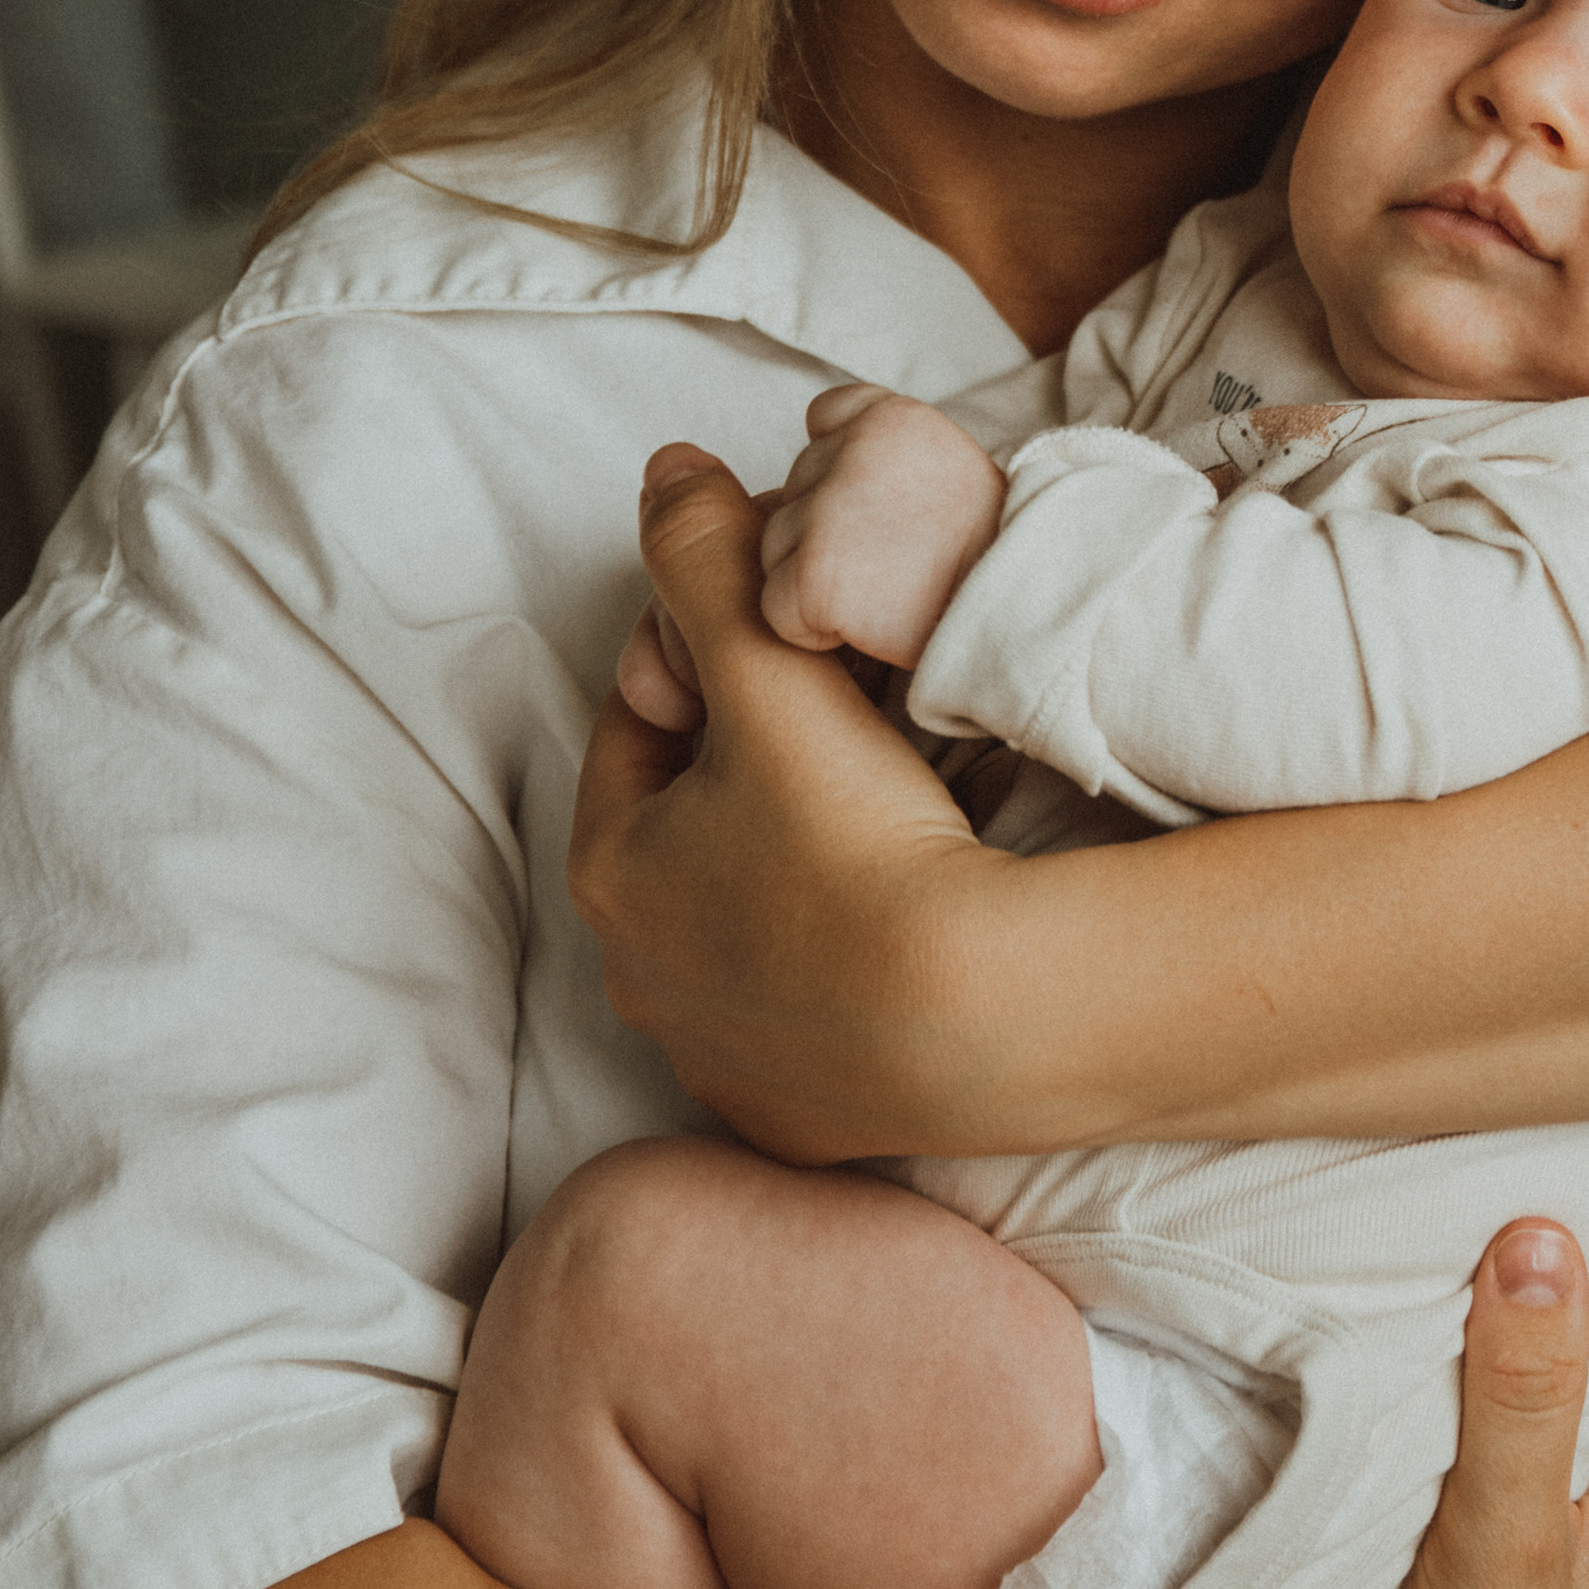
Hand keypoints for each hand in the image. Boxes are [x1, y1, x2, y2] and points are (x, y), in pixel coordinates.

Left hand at [572, 447, 1004, 1153]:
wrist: (976, 1019)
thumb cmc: (854, 840)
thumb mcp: (771, 667)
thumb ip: (708, 557)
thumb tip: (664, 469)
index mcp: (612, 871)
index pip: (637, 722)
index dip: (702, 657)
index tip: (779, 633)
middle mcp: (643, 981)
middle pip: (686, 825)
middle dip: (744, 761)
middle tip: (839, 710)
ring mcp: (722, 1061)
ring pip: (742, 922)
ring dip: (787, 862)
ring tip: (881, 802)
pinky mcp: (802, 1118)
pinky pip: (804, 1012)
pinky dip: (836, 958)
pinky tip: (902, 917)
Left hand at [757, 385, 1008, 664]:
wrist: (1024, 610)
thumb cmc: (989, 555)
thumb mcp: (948, 469)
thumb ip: (880, 456)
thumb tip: (785, 487)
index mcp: (891, 417)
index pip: (826, 416)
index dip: (839, 470)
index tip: (878, 511)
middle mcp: (852, 449)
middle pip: (794, 492)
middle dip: (824, 534)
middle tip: (892, 565)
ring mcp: (828, 510)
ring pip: (775, 548)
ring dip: (813, 581)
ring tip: (882, 595)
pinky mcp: (813, 574)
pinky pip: (775, 607)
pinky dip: (808, 629)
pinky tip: (865, 627)